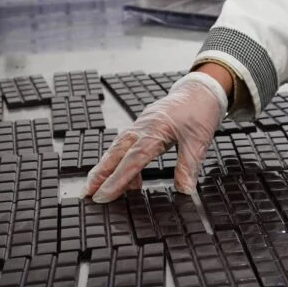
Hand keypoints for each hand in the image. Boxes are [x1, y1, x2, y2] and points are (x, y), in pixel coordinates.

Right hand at [83, 72, 226, 202]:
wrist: (201, 90)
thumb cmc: (200, 112)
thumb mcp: (199, 141)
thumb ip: (188, 167)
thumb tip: (184, 192)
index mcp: (156, 130)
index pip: (133, 159)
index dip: (117, 180)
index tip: (103, 196)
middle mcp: (143, 127)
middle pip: (116, 153)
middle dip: (99, 175)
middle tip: (86, 194)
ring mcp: (140, 126)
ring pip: (117, 149)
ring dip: (106, 169)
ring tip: (97, 189)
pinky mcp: (142, 126)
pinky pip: (125, 146)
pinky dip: (120, 162)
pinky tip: (129, 180)